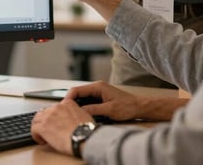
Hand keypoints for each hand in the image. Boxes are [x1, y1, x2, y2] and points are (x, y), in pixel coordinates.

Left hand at [31, 99, 93, 154]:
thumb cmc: (87, 130)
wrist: (84, 137)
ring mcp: (48, 116)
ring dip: (38, 127)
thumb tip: (75, 119)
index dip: (54, 115)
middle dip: (45, 121)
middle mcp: (57, 107)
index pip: (55, 107)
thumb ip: (77, 113)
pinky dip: (36, 135)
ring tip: (42, 135)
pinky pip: (34, 129)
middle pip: (44, 112)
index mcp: (67, 103)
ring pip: (36, 119)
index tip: (55, 122)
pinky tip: (41, 140)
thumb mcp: (85, 115)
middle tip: (47, 129)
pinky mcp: (43, 127)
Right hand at [68, 81, 187, 121]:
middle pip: (78, 94)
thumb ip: (93, 110)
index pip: (76, 90)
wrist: (139, 107)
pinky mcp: (100, 98)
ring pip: (82, 98)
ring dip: (78, 106)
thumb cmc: (127, 107)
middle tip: (66, 114)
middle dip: (71, 103)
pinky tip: (83, 115)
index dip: (68, 99)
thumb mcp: (109, 110)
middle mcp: (96, 87)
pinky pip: (88, 101)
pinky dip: (84, 107)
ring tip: (73, 115)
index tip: (63, 108)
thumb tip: (79, 111)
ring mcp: (98, 92)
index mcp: (97, 87)